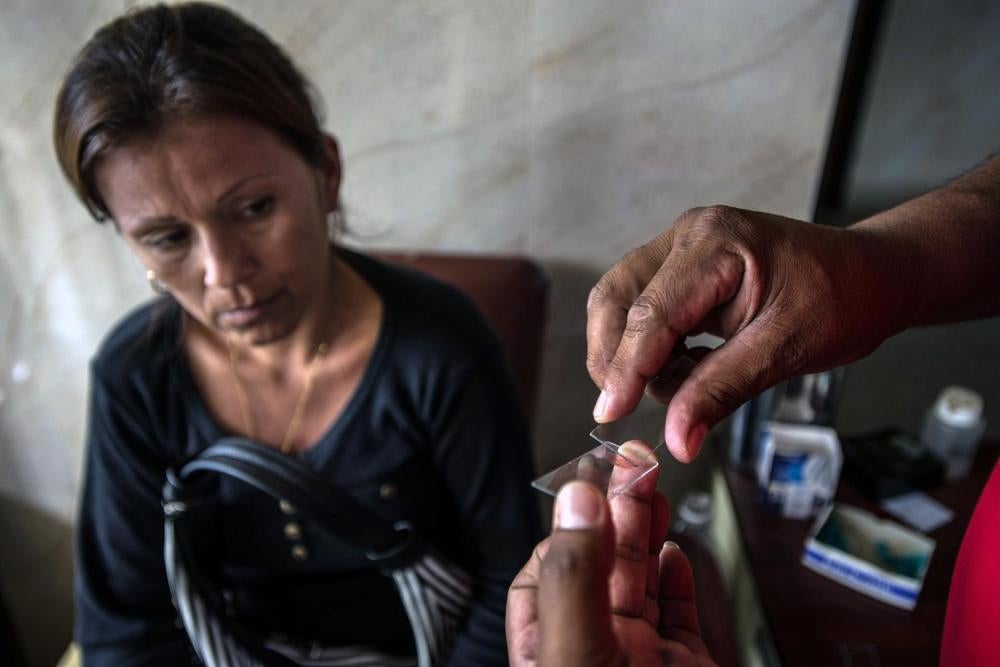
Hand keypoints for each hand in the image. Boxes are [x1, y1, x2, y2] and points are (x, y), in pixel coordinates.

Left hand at [507, 442, 714, 665]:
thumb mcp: (578, 650)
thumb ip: (576, 577)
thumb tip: (577, 503)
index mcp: (552, 648)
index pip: (546, 574)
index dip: (569, 526)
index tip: (592, 484)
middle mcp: (594, 648)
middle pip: (601, 564)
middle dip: (617, 507)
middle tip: (632, 461)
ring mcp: (641, 657)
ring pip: (641, 581)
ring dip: (647, 530)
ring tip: (652, 486)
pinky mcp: (685, 666)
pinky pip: (678, 614)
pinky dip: (678, 579)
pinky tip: (674, 552)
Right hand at [587, 206, 903, 460]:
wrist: (873, 276)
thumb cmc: (844, 298)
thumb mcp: (785, 351)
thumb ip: (721, 391)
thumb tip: (675, 439)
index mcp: (716, 244)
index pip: (650, 312)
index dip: (627, 367)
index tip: (611, 413)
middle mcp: (688, 237)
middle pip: (615, 297)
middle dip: (614, 357)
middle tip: (624, 407)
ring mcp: (682, 251)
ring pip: (620, 304)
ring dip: (632, 355)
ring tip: (680, 385)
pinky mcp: (683, 271)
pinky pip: (643, 311)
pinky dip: (652, 350)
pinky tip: (687, 368)